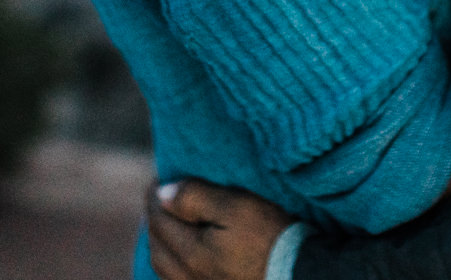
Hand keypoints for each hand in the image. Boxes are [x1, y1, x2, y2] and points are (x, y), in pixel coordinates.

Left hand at [148, 178, 293, 279]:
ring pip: (164, 267)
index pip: (160, 221)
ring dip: (160, 243)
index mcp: (191, 252)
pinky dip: (172, 264)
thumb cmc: (269, 238)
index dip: (155, 198)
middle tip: (158, 200)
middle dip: (154, 221)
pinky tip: (181, 256)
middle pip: (157, 247)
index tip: (157, 180)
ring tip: (166, 226)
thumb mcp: (236, 208)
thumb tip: (163, 193)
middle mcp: (188, 275)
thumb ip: (196, 199)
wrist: (296, 274)